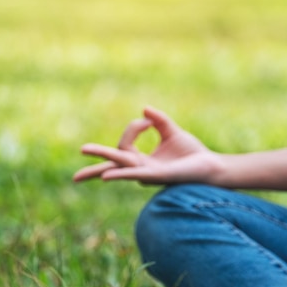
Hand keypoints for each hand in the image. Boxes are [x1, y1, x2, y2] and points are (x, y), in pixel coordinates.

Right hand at [73, 106, 219, 184]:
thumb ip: (159, 121)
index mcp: (142, 161)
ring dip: (103, 166)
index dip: (133, 128)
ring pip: (120, 167)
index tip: (148, 121)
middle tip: (75, 171)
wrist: (211, 165)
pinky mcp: (158, 176)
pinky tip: (109, 177)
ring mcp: (148, 175)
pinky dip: (122, 174)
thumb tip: (144, 110)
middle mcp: (141, 170)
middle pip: (113, 165)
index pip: (124, 144)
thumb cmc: (192, 153)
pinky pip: (136, 175)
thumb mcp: (172, 132)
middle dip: (94, 165)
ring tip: (81, 169)